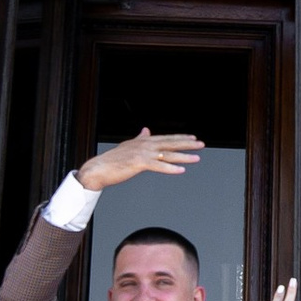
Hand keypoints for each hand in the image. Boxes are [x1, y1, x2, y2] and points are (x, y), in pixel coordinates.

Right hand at [77, 128, 204, 191]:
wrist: (98, 168)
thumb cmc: (112, 160)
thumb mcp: (128, 146)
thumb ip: (139, 138)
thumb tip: (146, 130)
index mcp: (143, 141)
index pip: (166, 138)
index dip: (180, 138)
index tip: (192, 138)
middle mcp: (145, 145)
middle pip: (170, 144)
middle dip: (187, 144)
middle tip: (201, 144)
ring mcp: (143, 153)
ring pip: (168, 155)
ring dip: (184, 157)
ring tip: (196, 158)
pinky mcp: (139, 163)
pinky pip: (158, 166)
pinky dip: (170, 168)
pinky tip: (180, 170)